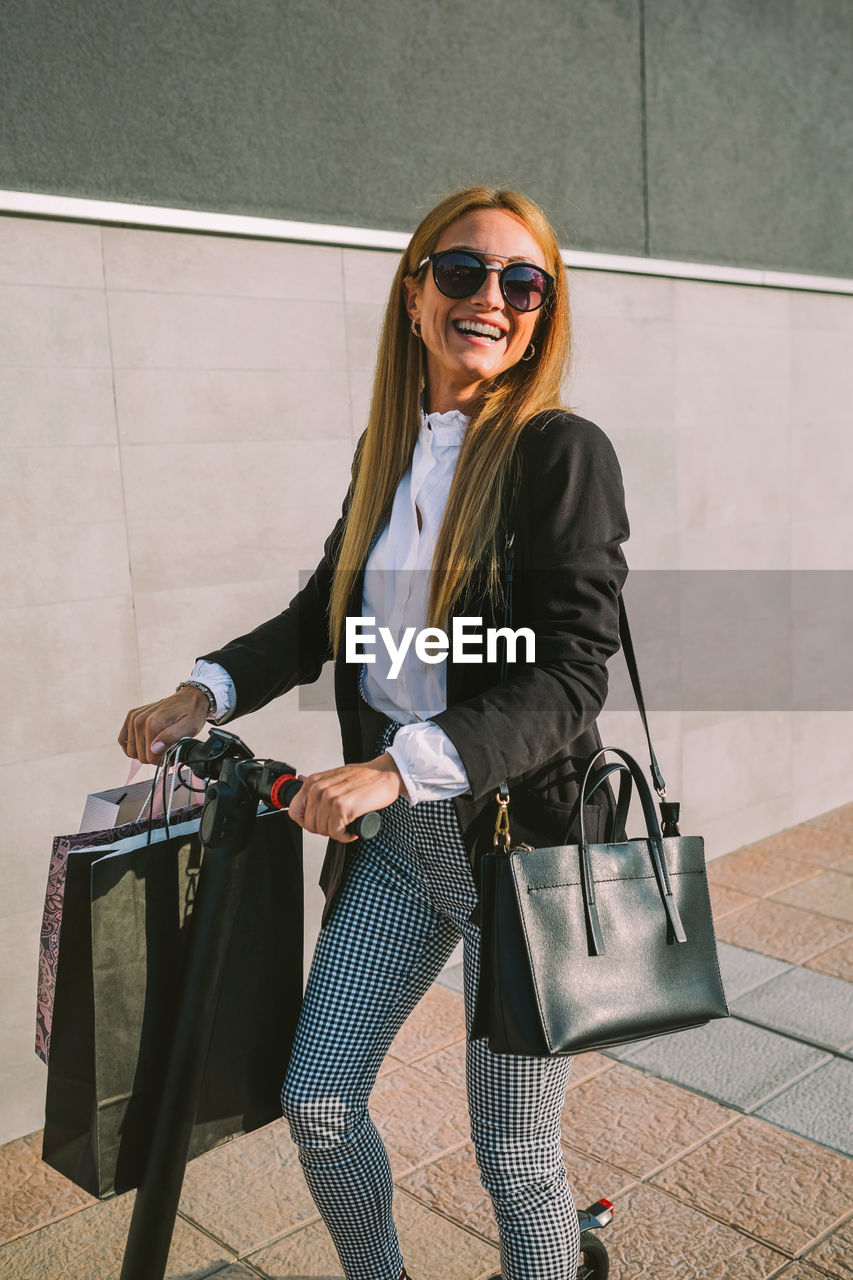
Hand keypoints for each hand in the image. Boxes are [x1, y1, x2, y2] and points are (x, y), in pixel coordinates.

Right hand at [119, 687, 209, 763]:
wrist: (191, 697)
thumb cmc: (191, 713)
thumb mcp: (189, 727)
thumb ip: (171, 738)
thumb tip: (154, 749)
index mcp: (152, 723)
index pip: (150, 757)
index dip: (162, 760)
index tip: (172, 755)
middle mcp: (139, 720)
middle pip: (140, 755)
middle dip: (154, 756)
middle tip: (167, 749)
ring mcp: (133, 717)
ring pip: (131, 751)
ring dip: (144, 751)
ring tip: (159, 745)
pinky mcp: (131, 716)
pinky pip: (122, 739)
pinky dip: (132, 745)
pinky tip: (144, 744)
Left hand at [288, 754, 404, 841]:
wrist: (386, 774)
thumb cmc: (365, 778)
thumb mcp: (335, 776)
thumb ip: (318, 782)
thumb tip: (301, 780)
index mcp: (313, 782)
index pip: (294, 811)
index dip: (306, 822)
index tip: (320, 823)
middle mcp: (318, 789)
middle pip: (309, 825)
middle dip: (325, 829)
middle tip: (339, 824)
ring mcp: (330, 798)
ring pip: (323, 830)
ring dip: (337, 833)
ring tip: (348, 824)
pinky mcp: (342, 808)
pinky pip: (336, 833)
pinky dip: (346, 836)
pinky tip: (353, 829)